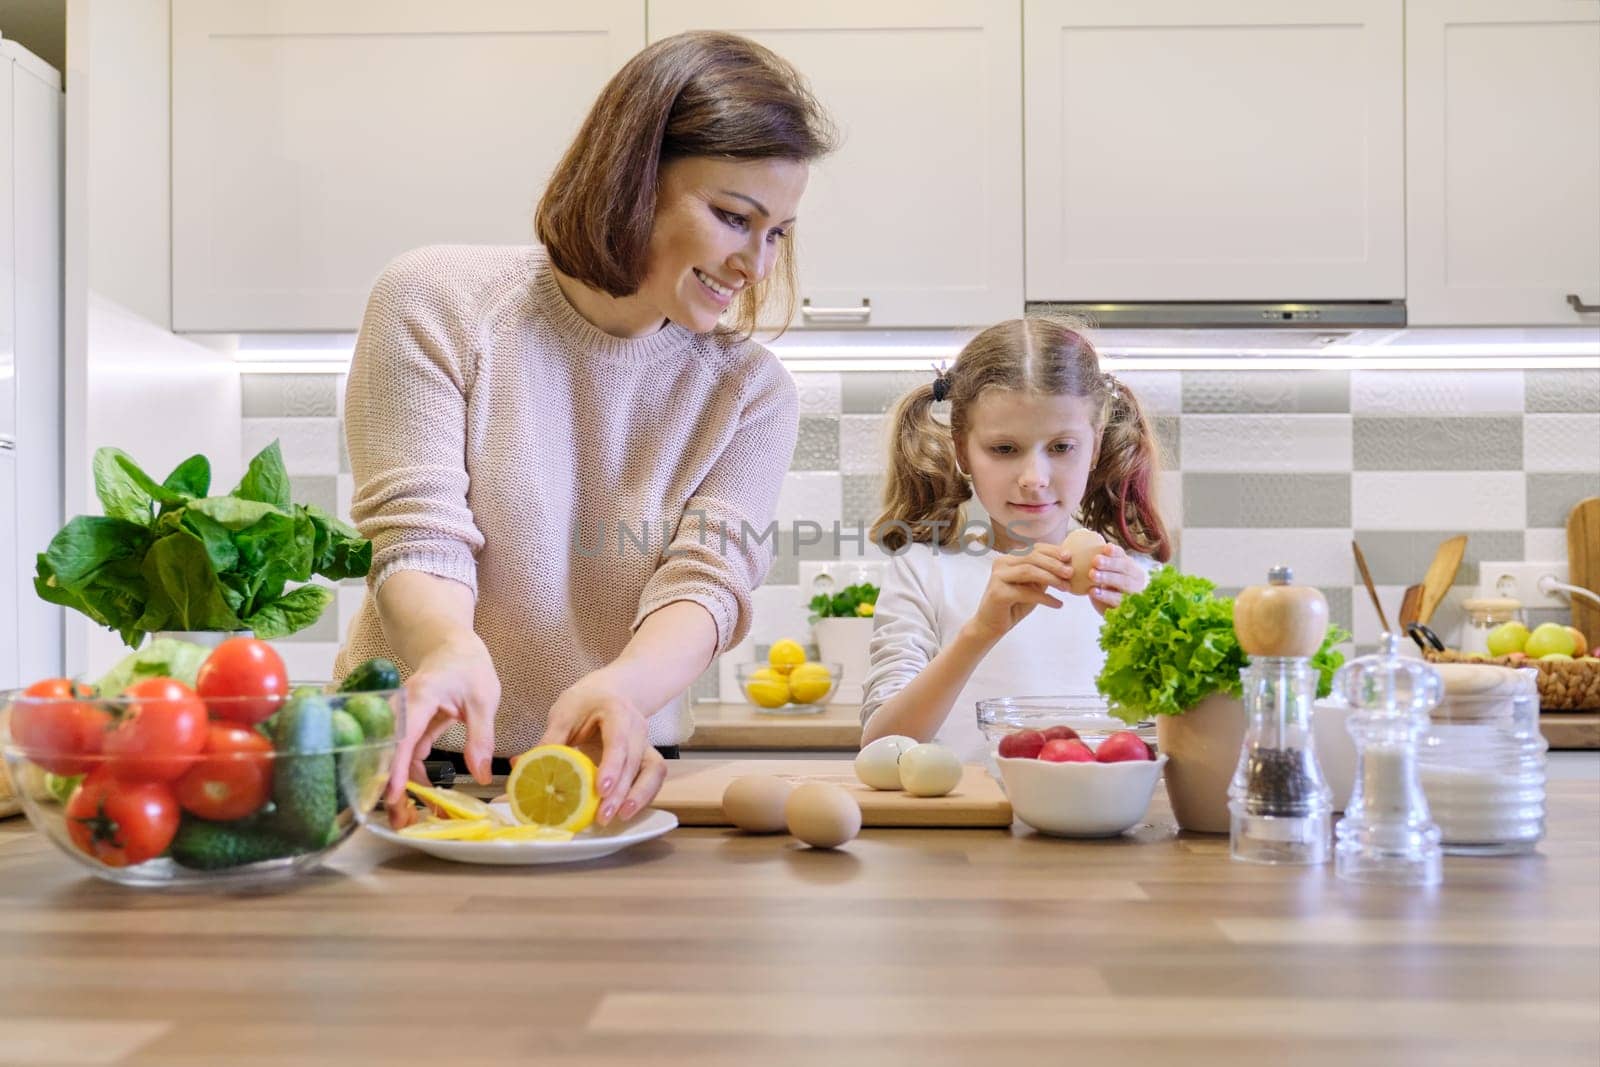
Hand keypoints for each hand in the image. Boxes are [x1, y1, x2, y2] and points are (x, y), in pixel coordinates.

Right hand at [383, 632, 499, 827]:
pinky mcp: (411, 728)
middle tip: (400, 819)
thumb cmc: (467, 666)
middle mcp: (404, 709)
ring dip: (403, 787)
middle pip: (390, 752)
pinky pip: (407, 756)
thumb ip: (481, 738)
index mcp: (420, 698)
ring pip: (397, 758)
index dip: (394, 767)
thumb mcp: (483, 700)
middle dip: (391, 787)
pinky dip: (414, 776)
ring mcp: (405, 720)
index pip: (402, 736)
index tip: (391, 794)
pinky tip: (425, 796)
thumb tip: (481, 774)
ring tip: (410, 817)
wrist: (452, 645)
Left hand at [538, 670, 667, 826]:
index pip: (618, 739)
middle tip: (601, 816)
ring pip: (653, 770)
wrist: (611, 691)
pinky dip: (644, 795)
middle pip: (634, 761)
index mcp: (616, 711)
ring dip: (639, 796)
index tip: (600, 789)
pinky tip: (626, 812)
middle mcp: (637, 726)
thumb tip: (520, 766)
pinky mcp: (648, 755)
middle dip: (620, 792)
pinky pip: (654, 777)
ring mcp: (646, 741)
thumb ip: (549, 740)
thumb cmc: (585, 702)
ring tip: (620, 817)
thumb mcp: (564, 714)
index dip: (611, 765)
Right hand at [964, 542, 1072, 644]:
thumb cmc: (1014, 605)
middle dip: (1054, 564)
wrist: (992, 626)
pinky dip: (1045, 598)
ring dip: (1051, 578)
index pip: (1034, 548)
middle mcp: (1002, 563)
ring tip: (1066, 588)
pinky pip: (1026, 592)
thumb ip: (1044, 574)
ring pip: (1029, 570)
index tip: (1069, 556)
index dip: (1053, 551)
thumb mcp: (1032, 586)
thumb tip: (1067, 565)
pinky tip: (1058, 604)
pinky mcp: (998, 592)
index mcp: (1010, 558)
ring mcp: (998, 576)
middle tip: (1071, 572)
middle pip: (1032, 557)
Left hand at [1086, 544, 1146, 615]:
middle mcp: (1136, 578)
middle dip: (1110, 563)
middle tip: (1095, 560)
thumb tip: (1084, 541)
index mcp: (1130, 567)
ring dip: (1107, 577)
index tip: (1105, 548)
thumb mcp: (1107, 574)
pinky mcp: (1128, 607)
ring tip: (1091, 574)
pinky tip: (1093, 591)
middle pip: (1125, 568)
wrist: (1114, 612)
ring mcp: (1134, 593)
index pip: (1123, 556)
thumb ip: (1101, 562)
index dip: (1115, 552)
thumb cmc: (1108, 589)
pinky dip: (1105, 595)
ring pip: (1123, 583)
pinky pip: (1118, 600)